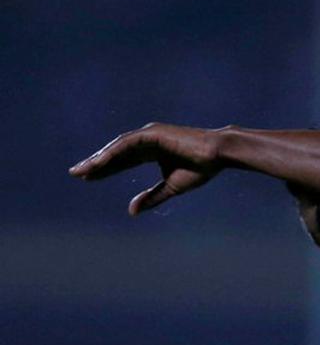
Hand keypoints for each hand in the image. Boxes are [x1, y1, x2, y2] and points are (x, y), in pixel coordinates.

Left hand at [69, 123, 223, 214]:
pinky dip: (112, 153)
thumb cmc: (200, 169)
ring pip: (117, 148)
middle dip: (96, 164)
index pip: (123, 161)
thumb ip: (152, 197)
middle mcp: (148, 140)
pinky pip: (126, 144)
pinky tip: (99, 163)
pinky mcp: (152, 133)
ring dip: (100, 159)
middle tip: (75, 173)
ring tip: (83, 170)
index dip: (106, 170)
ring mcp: (149, 135)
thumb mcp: (171, 187)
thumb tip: (132, 211)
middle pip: (116, 153)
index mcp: (152, 151)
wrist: (218, 155)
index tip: (88, 179)